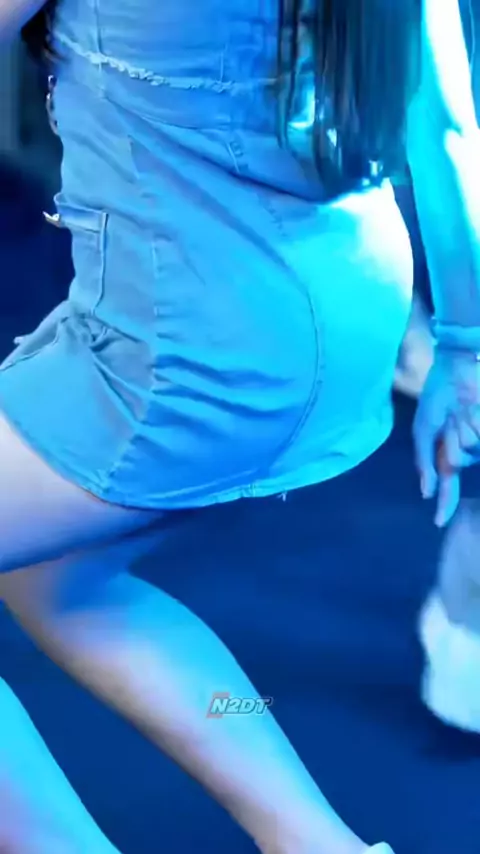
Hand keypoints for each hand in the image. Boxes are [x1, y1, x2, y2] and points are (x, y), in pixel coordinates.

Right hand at [413, 347, 479, 526]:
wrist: (457, 366)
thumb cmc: (436, 395)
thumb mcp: (423, 428)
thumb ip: (425, 460)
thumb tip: (427, 492)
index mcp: (446, 449)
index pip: (448, 481)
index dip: (446, 502)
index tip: (440, 522)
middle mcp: (465, 447)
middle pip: (458, 461)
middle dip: (452, 441)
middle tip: (451, 418)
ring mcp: (477, 438)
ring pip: (470, 450)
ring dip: (464, 428)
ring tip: (464, 408)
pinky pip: (478, 439)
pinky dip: (475, 424)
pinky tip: (474, 409)